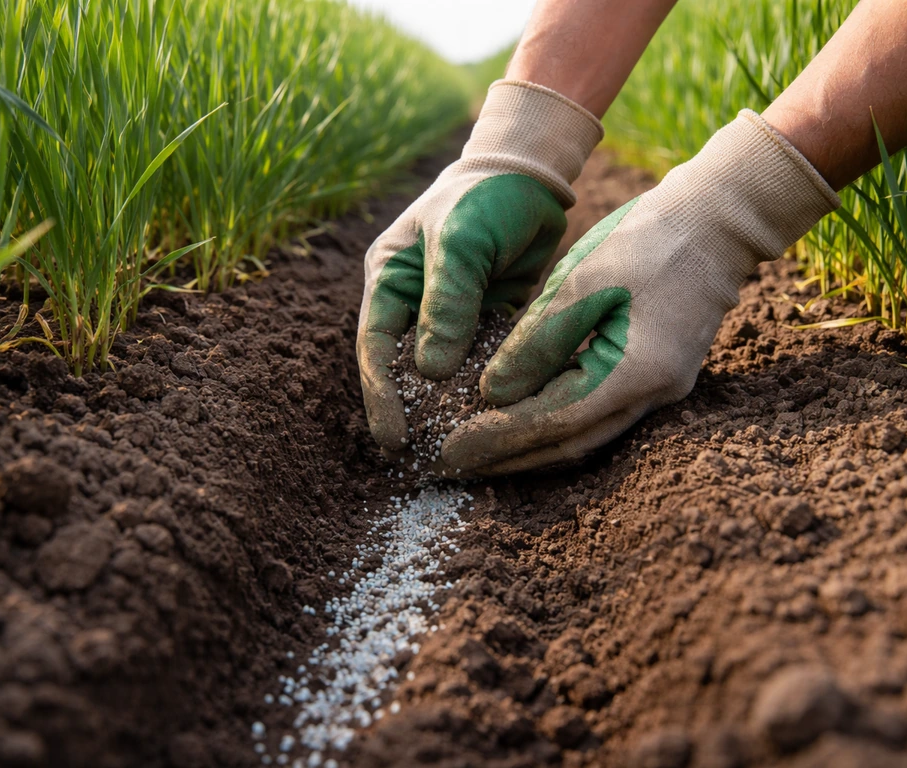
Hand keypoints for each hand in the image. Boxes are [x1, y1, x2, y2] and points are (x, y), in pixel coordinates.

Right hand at [357, 80, 602, 452]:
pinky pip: (483, 361)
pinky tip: (499, 418)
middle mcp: (414, 302)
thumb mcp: (459, 243)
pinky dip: (488, 387)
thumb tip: (431, 373)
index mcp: (389, 281)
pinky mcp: (488, 320)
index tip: (395, 439)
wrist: (530, 174)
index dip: (381, 396)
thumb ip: (446, 304)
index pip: (375, 348)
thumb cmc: (483, 198)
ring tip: (463, 448)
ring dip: (452, 406)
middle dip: (414, 412)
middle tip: (424, 461)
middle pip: (406, 368)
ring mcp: (451, 314)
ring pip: (446, 371)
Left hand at [442, 110, 839, 474]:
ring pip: (586, 435)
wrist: (717, 219)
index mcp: (636, 373)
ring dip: (532, 445)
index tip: (452, 448)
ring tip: (481, 448)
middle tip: (457, 462)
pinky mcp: (659, 375)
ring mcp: (662, 389)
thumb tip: (492, 395)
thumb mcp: (579, 282)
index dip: (499, 438)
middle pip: (570, 444)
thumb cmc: (646, 239)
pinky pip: (600, 413)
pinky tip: (524, 416)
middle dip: (511, 455)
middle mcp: (654, 395)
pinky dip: (558, 420)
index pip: (553, 421)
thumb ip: (536, 342)